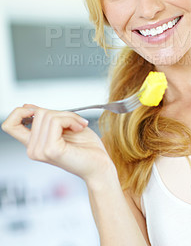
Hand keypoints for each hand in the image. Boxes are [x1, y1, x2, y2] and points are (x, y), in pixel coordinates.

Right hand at [1, 104, 115, 183]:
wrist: (100, 165)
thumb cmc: (86, 147)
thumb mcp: (63, 127)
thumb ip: (46, 119)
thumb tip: (28, 106)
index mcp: (34, 144)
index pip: (10, 125)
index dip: (20, 112)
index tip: (40, 112)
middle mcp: (33, 149)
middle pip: (38, 112)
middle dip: (62, 112)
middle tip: (76, 122)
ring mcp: (40, 151)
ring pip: (49, 115)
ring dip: (69, 116)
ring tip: (79, 126)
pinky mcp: (51, 150)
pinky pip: (57, 121)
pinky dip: (71, 120)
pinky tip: (79, 128)